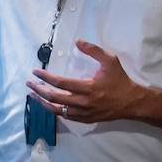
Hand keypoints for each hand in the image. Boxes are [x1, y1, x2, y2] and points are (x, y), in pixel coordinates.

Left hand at [26, 40, 144, 123]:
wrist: (132, 102)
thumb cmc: (120, 80)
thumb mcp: (110, 61)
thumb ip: (93, 50)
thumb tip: (77, 41)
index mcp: (87, 87)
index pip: (59, 83)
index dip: (45, 77)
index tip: (35, 71)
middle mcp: (83, 102)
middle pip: (54, 98)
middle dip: (38, 90)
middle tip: (29, 83)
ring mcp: (83, 113)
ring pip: (56, 110)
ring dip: (42, 102)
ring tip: (33, 94)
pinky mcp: (85, 119)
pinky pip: (65, 116)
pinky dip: (54, 110)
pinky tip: (47, 103)